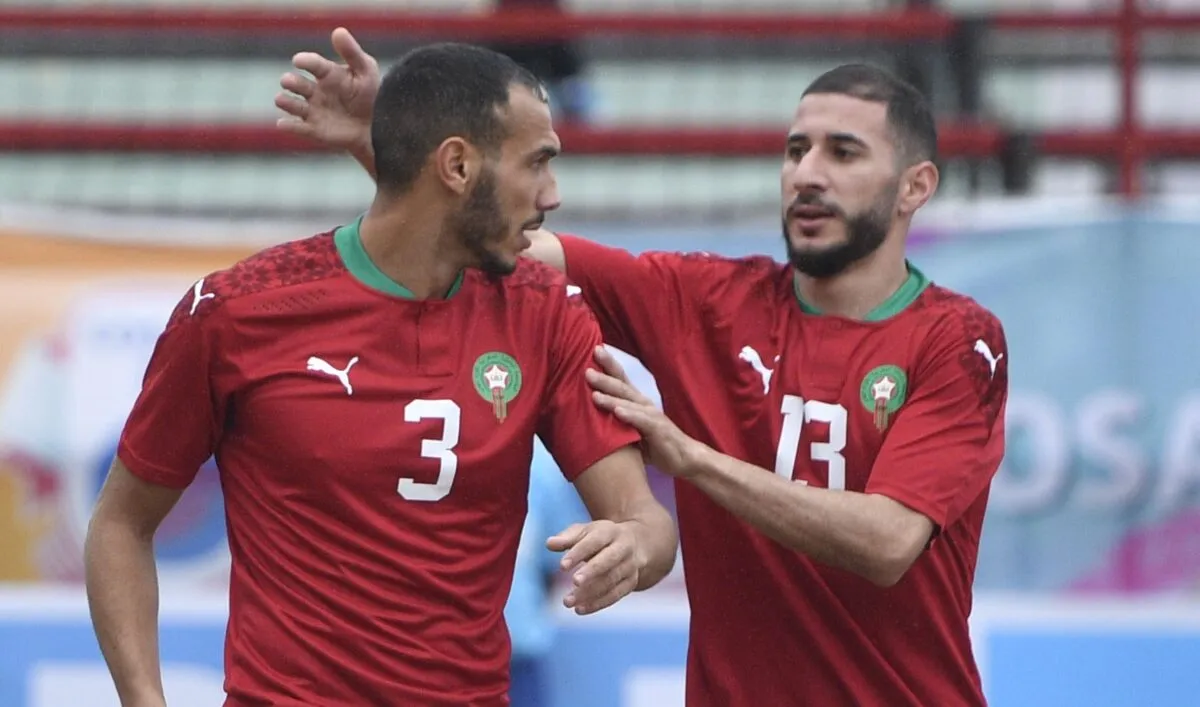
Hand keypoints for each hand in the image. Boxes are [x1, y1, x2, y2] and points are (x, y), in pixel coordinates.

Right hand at [275, 27, 378, 151]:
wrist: (377, 124)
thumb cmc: (371, 93)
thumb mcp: (366, 70)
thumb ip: (351, 52)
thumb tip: (338, 31)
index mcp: (326, 73)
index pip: (313, 64)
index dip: (305, 61)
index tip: (298, 60)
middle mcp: (315, 90)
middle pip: (297, 84)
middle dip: (290, 82)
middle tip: (288, 81)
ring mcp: (313, 110)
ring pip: (293, 105)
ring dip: (285, 102)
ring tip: (280, 99)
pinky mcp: (314, 129)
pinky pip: (298, 128)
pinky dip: (289, 126)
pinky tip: (283, 124)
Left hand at [546, 520, 644, 614]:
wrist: (638, 543)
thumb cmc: (602, 537)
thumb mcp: (586, 532)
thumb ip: (567, 538)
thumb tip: (549, 544)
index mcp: (610, 532)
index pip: (594, 541)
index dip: (579, 553)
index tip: (562, 566)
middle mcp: (624, 548)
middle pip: (608, 560)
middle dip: (592, 571)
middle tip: (574, 581)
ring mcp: (630, 566)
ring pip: (611, 580)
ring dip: (590, 593)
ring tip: (567, 602)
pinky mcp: (631, 583)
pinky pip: (615, 595)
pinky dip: (597, 603)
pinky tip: (580, 609)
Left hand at [587, 347, 702, 477]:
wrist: (684, 458)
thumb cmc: (655, 444)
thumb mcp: (630, 432)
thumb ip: (614, 423)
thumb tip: (588, 421)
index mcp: (636, 402)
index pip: (620, 380)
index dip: (608, 366)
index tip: (595, 351)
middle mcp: (643, 404)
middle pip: (622, 386)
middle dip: (604, 376)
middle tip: (586, 369)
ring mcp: (651, 415)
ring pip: (628, 402)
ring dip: (611, 397)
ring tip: (594, 394)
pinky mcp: (658, 429)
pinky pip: (641, 420)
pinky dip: (629, 415)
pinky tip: (617, 411)